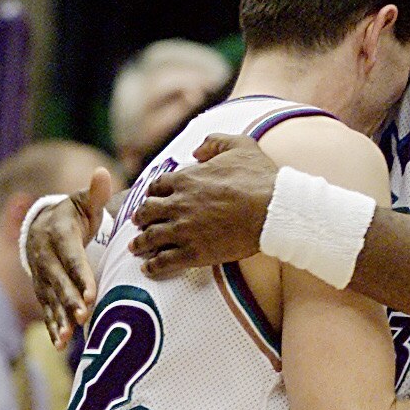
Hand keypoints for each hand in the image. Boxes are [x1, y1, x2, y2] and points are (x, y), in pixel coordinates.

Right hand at [28, 168, 112, 347]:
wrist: (41, 224)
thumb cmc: (73, 213)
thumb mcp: (82, 202)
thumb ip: (94, 194)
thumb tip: (101, 174)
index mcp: (58, 233)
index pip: (70, 256)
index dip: (79, 275)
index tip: (90, 294)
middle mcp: (45, 255)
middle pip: (58, 280)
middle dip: (69, 300)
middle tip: (83, 316)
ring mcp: (41, 273)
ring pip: (50, 297)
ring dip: (58, 317)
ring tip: (67, 336)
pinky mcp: (41, 288)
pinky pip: (46, 307)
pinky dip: (51, 324)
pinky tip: (60, 342)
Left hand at [130, 134, 276, 278]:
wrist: (273, 210)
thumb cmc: (259, 178)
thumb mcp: (239, 145)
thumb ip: (214, 142)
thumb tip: (197, 150)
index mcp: (185, 179)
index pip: (156, 187)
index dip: (154, 193)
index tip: (154, 199)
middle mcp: (178, 204)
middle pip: (147, 211)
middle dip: (141, 217)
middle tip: (139, 222)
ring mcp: (184, 230)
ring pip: (150, 237)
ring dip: (140, 243)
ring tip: (136, 248)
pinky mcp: (194, 253)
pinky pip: (164, 261)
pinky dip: (153, 265)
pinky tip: (149, 268)